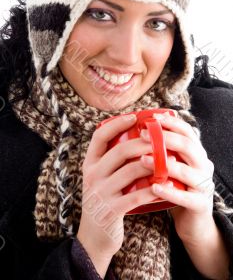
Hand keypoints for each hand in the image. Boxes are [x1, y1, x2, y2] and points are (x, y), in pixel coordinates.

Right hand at [77, 114, 159, 259]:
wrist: (93, 237)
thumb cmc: (103, 200)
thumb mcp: (99, 178)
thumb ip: (110, 160)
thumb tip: (134, 136)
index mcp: (89, 164)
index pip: (99, 136)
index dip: (117, 124)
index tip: (134, 117)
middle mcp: (92, 175)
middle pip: (120, 151)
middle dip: (143, 142)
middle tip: (160, 138)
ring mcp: (101, 193)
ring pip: (131, 171)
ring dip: (153, 164)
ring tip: (169, 160)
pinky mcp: (112, 210)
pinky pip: (136, 195)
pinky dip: (153, 189)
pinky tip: (167, 185)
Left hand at [140, 111, 215, 243]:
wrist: (192, 221)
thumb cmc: (175, 188)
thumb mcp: (171, 166)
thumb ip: (162, 151)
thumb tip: (135, 131)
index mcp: (196, 153)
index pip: (187, 131)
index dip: (171, 122)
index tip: (152, 118)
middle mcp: (203, 165)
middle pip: (188, 146)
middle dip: (165, 138)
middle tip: (142, 135)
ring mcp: (204, 185)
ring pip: (188, 171)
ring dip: (164, 164)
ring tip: (143, 160)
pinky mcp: (200, 205)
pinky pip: (186, 197)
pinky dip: (169, 192)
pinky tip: (154, 187)